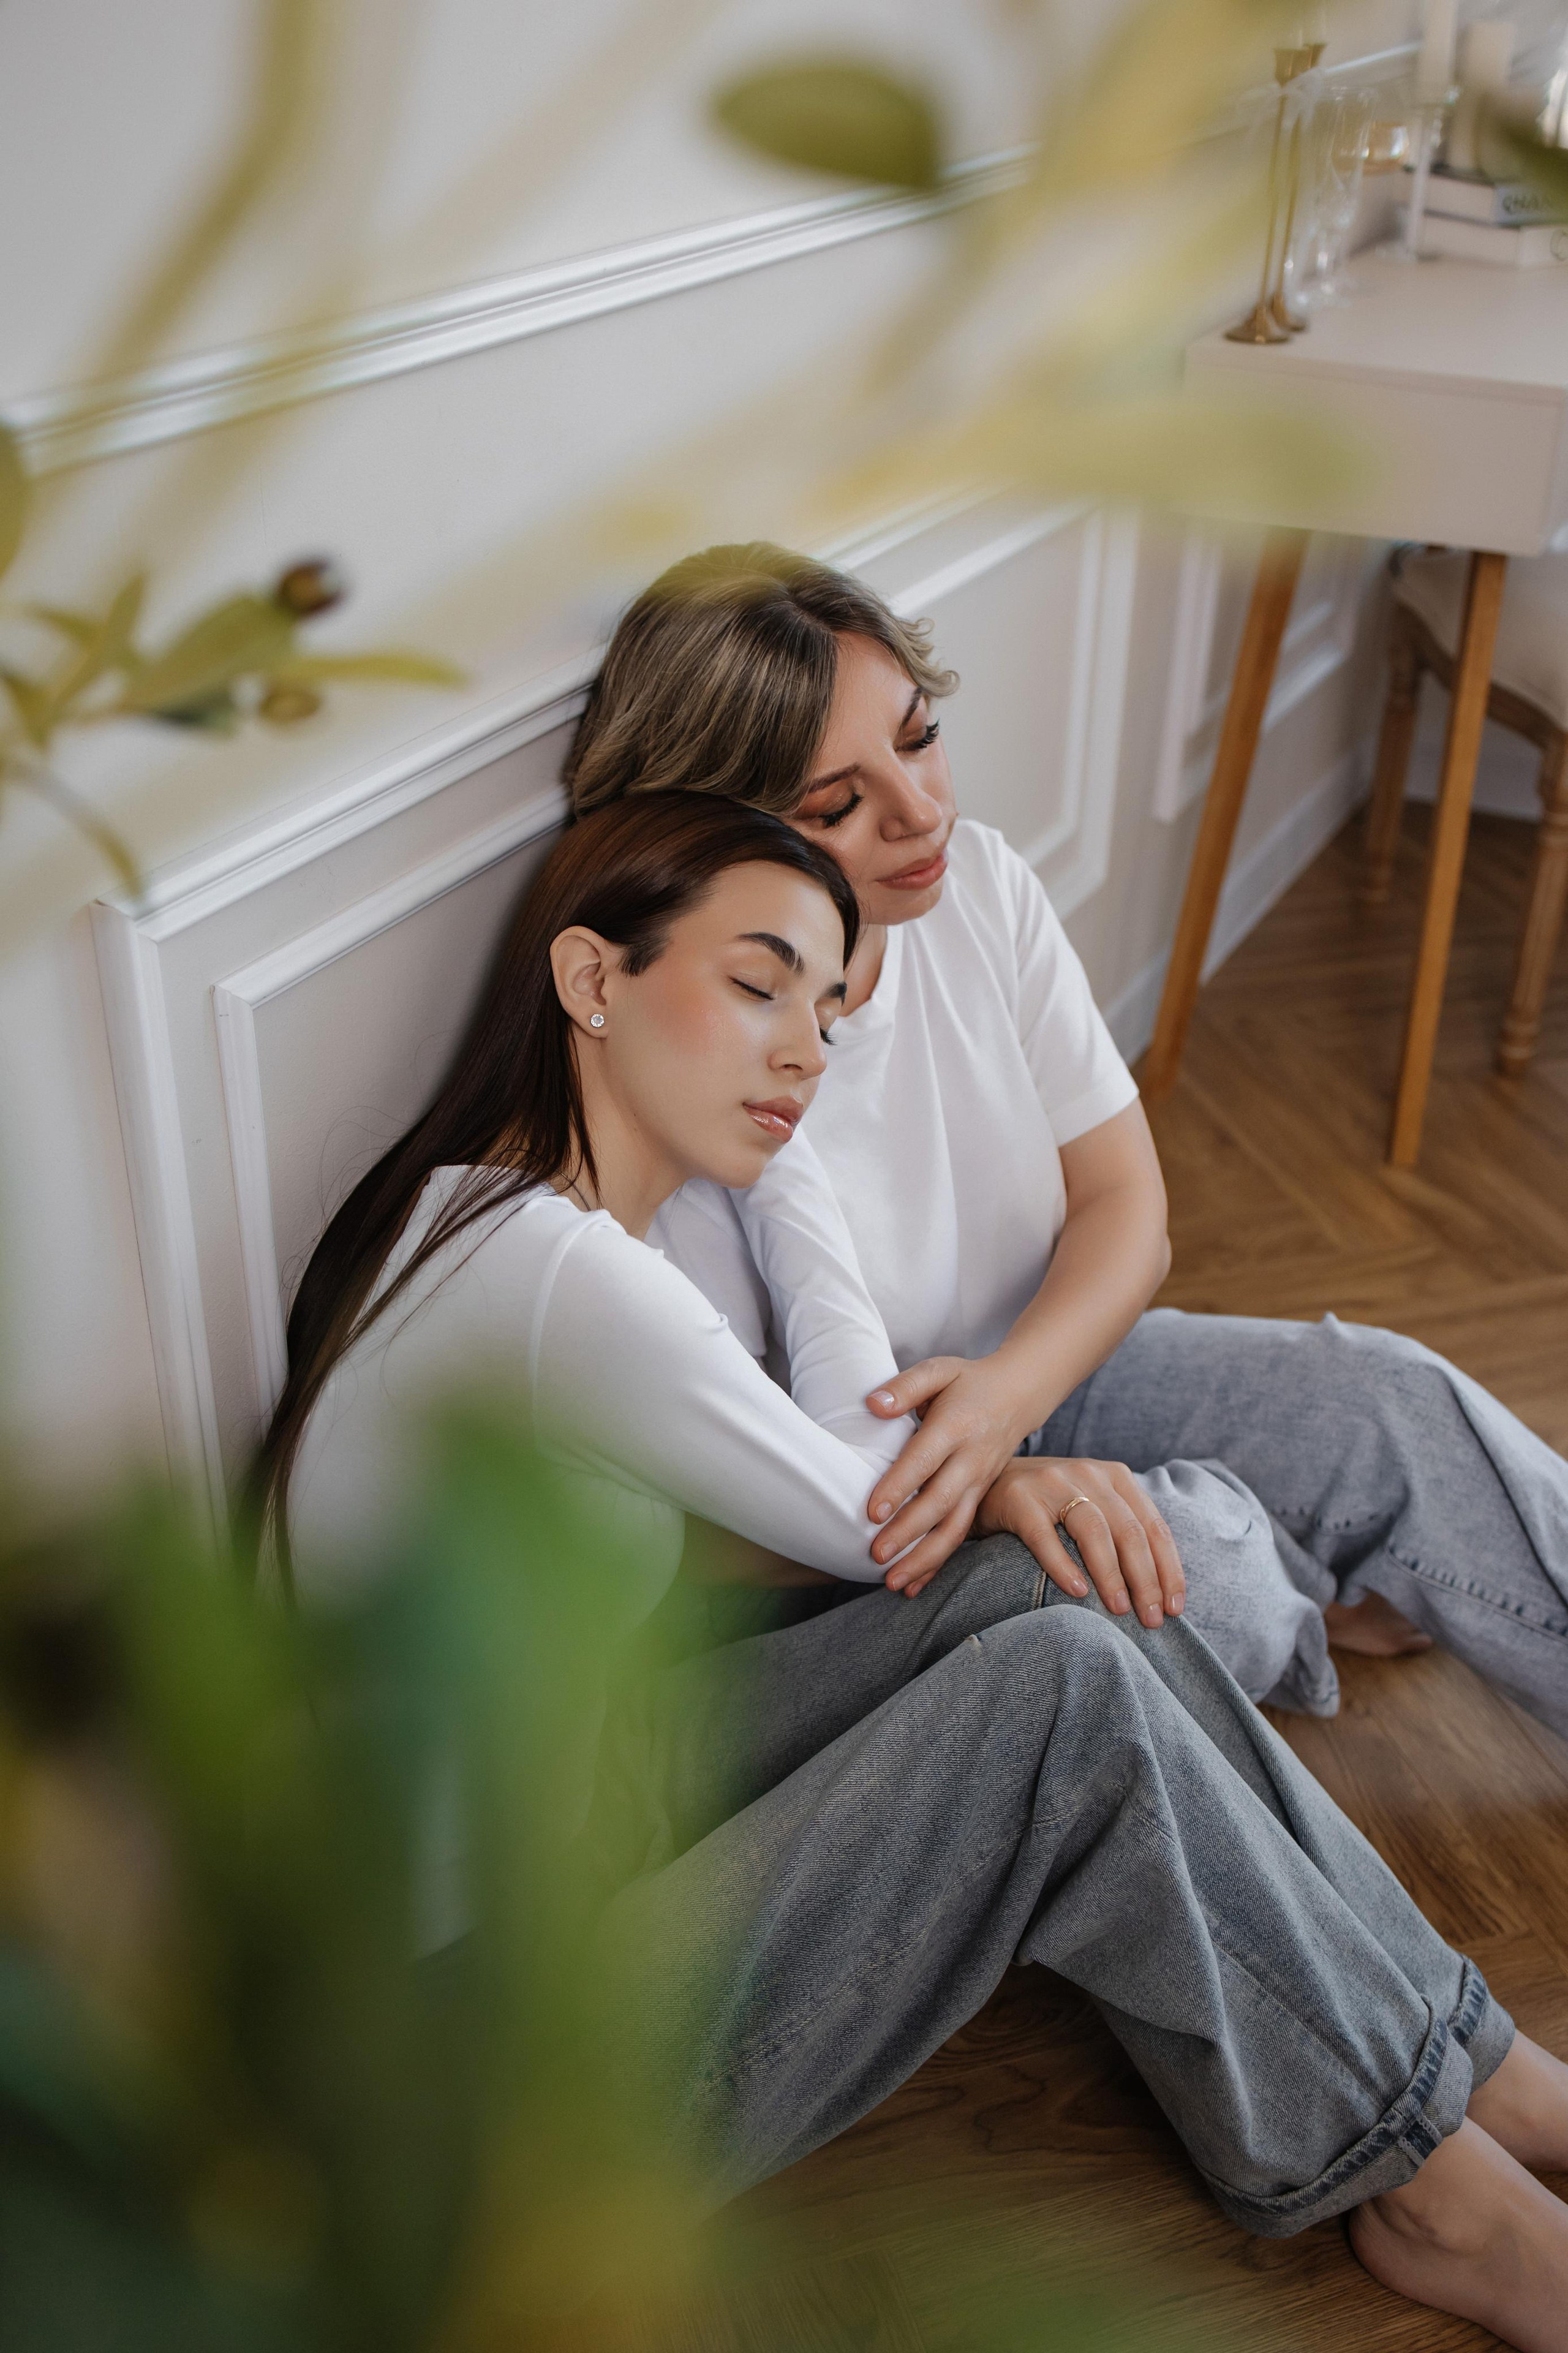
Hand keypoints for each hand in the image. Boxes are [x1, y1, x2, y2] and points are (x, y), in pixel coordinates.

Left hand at [864, 1355, 1036, 1592]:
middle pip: (941, 1502)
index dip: (900, 1486)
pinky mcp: (981, 1497)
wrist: (1019, 1393)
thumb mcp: (939, 1370)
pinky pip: (962, 1533)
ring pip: (956, 1527)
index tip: (872, 1512)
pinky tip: (915, 1584)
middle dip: (909, 1533)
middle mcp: (971, 1459)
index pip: (925, 1460)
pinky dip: (939, 1562)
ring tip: (894, 1583)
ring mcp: (979, 1482)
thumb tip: (873, 1405)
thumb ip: (906, 1386)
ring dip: (925, 1559)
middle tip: (876, 1556)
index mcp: (957, 1425)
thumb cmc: (968, 1381)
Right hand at [971, 1456, 1185, 1625]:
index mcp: (1115, 1476)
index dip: (1168, 1569)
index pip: (1153, 1526)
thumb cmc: (1050, 1506)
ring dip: (1111, 1574)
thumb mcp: (1093, 1507)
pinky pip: (1044, 1536)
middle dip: (1146, 1580)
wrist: (989, 1481)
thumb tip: (1160, 1591)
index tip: (1175, 1608)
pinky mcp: (1019, 1498)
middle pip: (1129, 1530)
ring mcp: (1053, 1483)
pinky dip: (1063, 1565)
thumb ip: (1122, 1532)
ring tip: (1119, 1610)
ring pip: (1093, 1530)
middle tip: (1151, 1619)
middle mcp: (1088, 1474)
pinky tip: (1077, 1592)